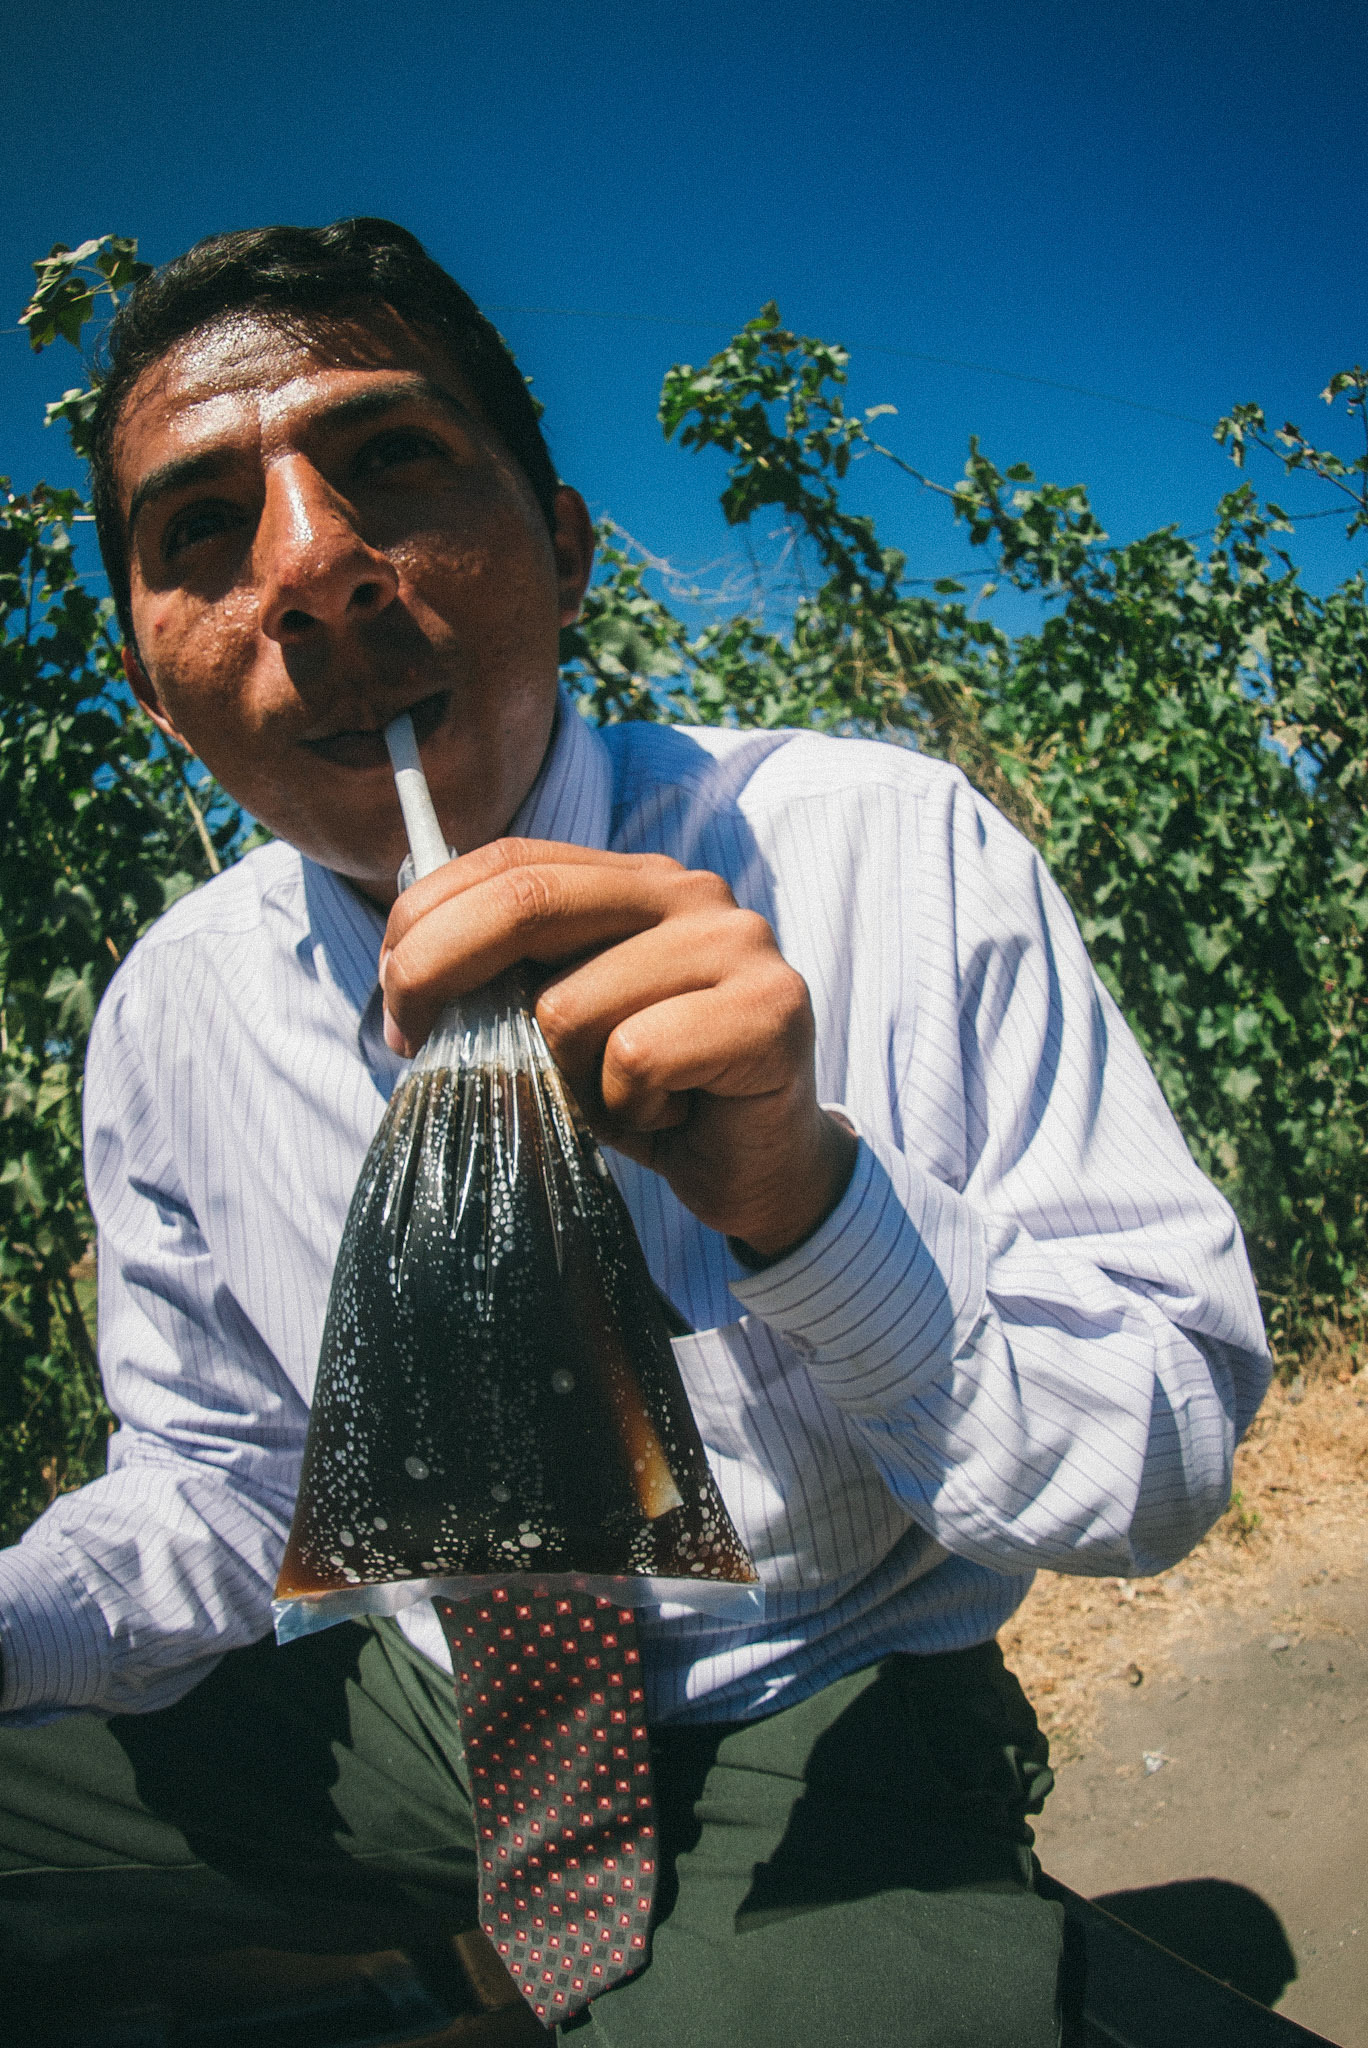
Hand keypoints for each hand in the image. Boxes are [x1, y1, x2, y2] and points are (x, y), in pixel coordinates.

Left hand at [378, 839, 857, 1258]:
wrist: (763, 1169)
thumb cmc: (653, 1097)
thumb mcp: (564, 1030)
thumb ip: (511, 982)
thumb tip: (405, 973)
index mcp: (636, 880)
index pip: (509, 860)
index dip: (426, 919)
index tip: (392, 996)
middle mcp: (689, 892)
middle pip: (526, 901)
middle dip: (436, 970)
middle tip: (409, 1039)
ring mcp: (736, 944)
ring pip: (568, 1004)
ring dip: (566, 1079)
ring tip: (619, 1100)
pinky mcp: (769, 1011)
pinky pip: (633, 1058)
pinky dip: (627, 1108)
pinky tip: (669, 1115)